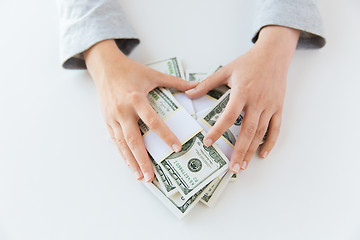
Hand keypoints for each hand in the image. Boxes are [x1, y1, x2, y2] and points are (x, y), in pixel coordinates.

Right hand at [84, 40, 196, 181]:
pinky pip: (114, 140)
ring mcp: (112, 117)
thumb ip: (174, 82)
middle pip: (134, 139)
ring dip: (131, 161)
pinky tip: (128, 163)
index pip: (153, 121)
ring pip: (122, 144)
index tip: (176, 147)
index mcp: (136, 99)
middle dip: (142, 160)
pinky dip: (122, 153)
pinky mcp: (106, 120)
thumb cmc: (130, 70)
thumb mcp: (153, 74)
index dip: (165, 135)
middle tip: (151, 176)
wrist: (105, 66)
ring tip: (140, 176)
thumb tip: (195, 86)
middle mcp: (123, 110)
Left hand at [186, 26, 299, 172]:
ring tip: (243, 165)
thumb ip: (207, 83)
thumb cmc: (249, 62)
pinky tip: (263, 154)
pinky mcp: (278, 107)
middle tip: (232, 168)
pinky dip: (270, 142)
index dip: (218, 130)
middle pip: (248, 131)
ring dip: (252, 151)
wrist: (274, 54)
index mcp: (242, 92)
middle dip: (239, 151)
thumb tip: (188, 93)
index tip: (208, 143)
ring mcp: (270, 106)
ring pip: (261, 133)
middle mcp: (257, 101)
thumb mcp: (226, 70)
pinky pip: (276, 128)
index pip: (229, 116)